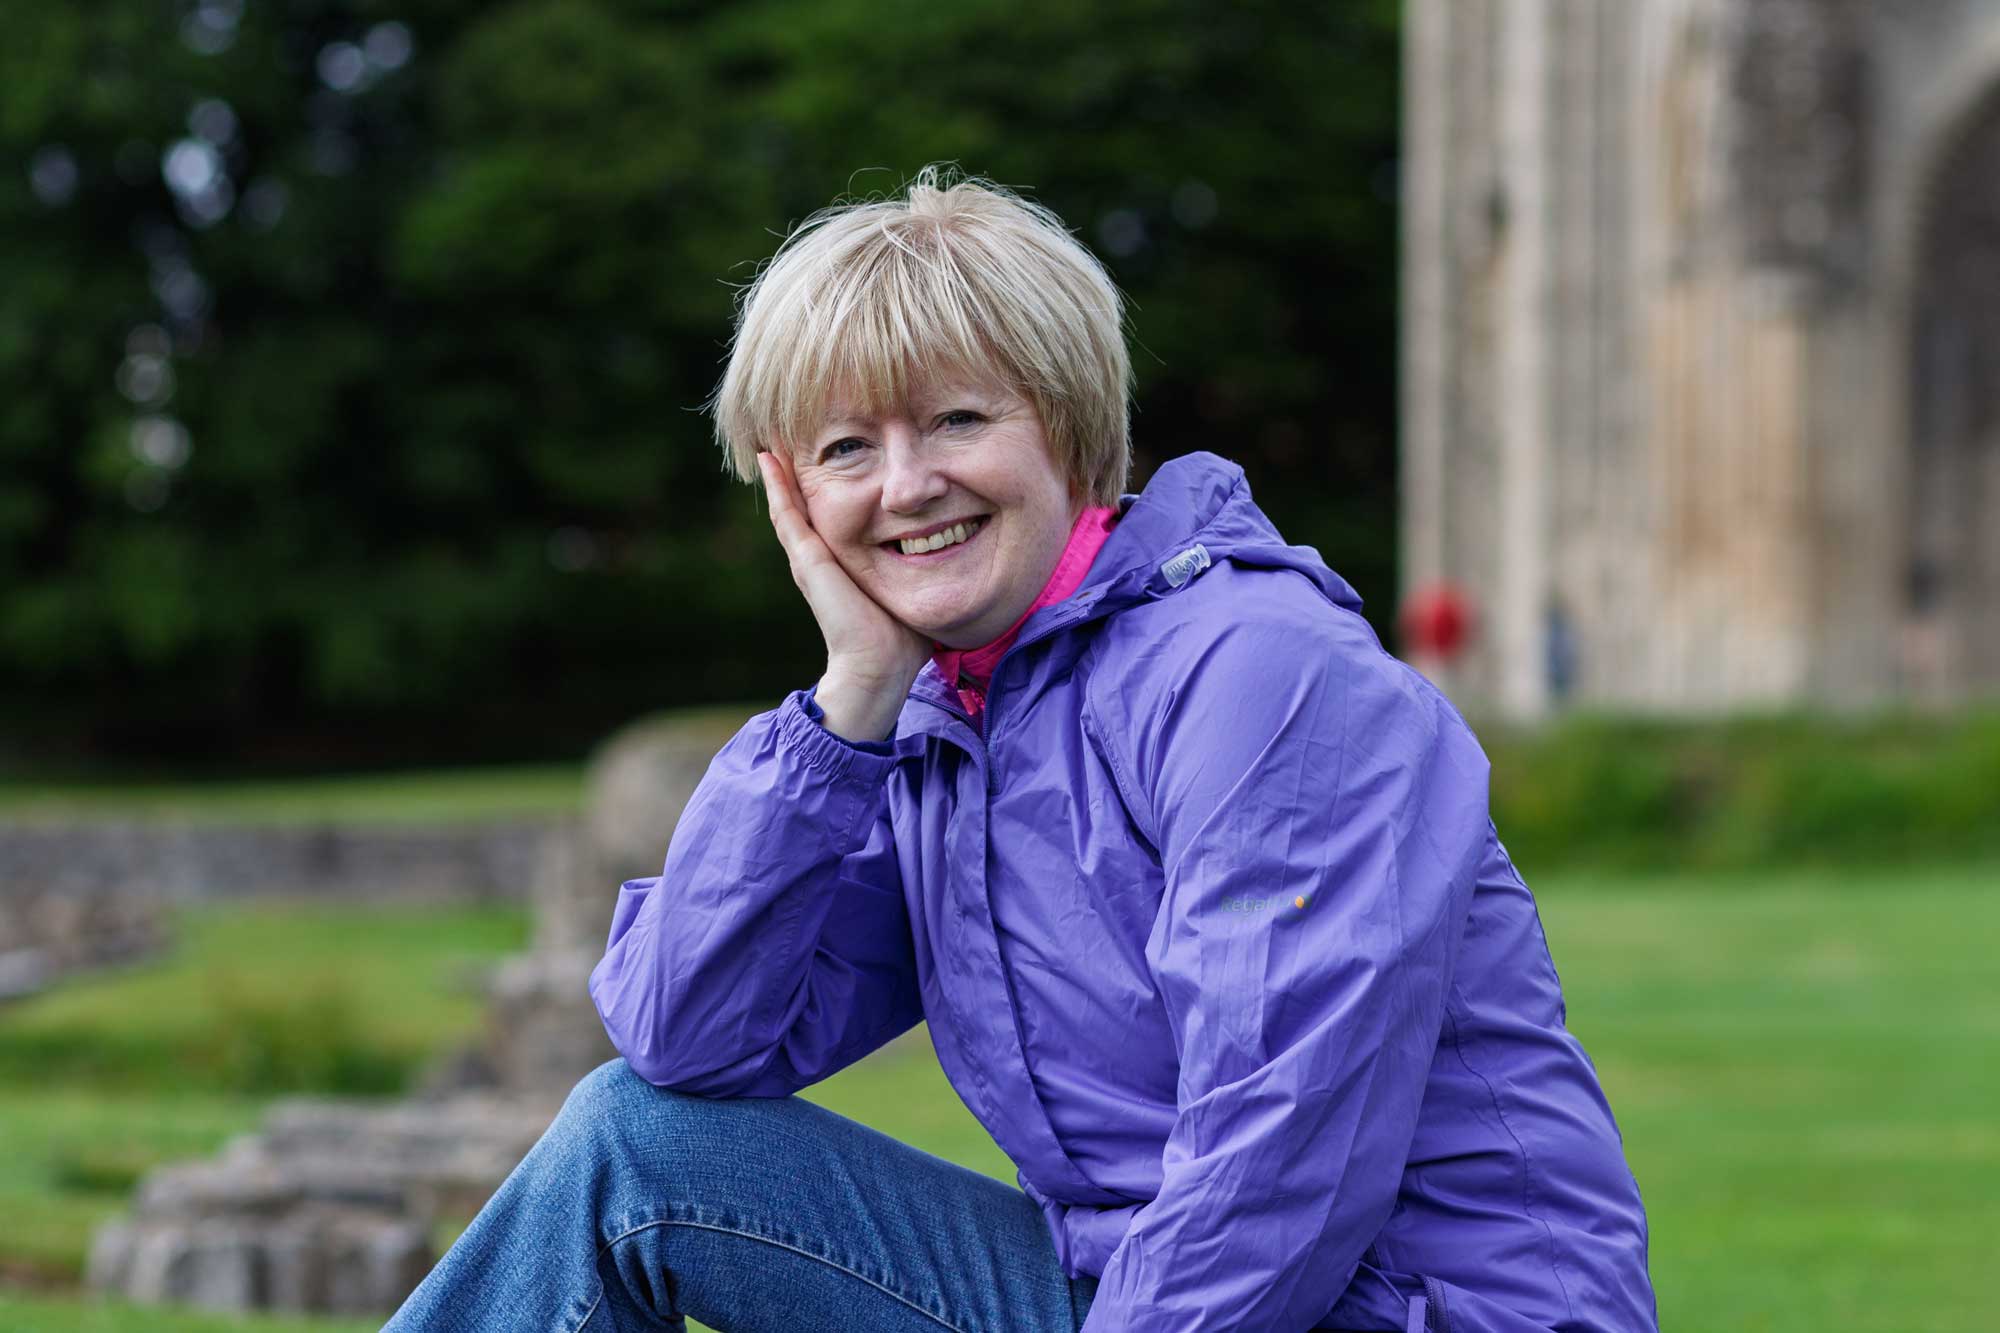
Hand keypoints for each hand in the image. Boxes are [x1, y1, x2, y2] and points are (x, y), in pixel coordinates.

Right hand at [756, 449, 929, 740]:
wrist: (881, 668)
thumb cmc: (902, 637)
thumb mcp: (911, 587)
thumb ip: (922, 567)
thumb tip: (953, 549)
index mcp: (841, 563)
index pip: (830, 515)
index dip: (826, 485)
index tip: (832, 453)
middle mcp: (819, 558)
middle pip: (803, 505)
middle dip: (797, 472)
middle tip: (787, 435)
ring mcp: (808, 558)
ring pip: (787, 504)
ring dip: (778, 472)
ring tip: (771, 438)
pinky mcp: (807, 561)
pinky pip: (786, 514)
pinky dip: (776, 486)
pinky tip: (768, 459)